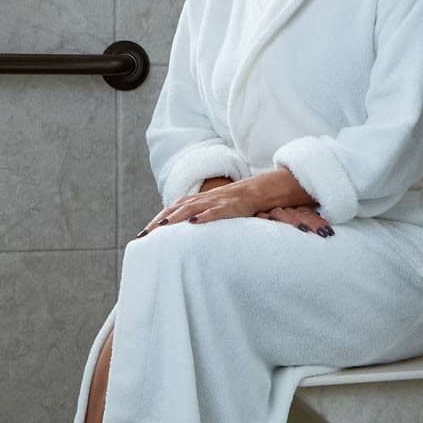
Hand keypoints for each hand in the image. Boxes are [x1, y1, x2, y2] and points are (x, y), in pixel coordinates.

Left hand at [131, 175, 334, 238]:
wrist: (279, 186)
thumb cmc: (256, 204)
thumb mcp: (231, 214)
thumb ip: (216, 221)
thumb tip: (201, 236)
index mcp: (209, 199)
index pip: (179, 208)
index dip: (161, 219)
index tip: (145, 232)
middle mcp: (213, 196)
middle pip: (180, 208)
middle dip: (160, 221)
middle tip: (143, 236)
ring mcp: (225, 198)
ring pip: (195, 207)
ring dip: (175, 218)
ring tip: (159, 230)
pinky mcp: (240, 202)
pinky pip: (220, 210)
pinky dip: (206, 216)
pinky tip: (193, 223)